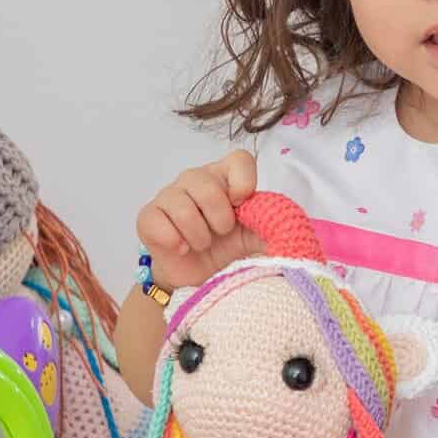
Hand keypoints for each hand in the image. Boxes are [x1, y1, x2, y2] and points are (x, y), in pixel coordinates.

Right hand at [135, 150, 261, 287]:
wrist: (198, 278)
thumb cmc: (227, 249)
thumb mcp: (255, 238)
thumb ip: (272, 228)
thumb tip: (289, 228)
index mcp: (225, 177)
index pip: (239, 159)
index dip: (244, 183)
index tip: (242, 207)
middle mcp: (195, 179)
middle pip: (207, 184)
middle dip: (220, 219)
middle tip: (221, 233)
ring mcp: (169, 195)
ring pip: (182, 205)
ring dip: (199, 235)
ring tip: (202, 245)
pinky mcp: (148, 216)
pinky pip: (158, 222)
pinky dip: (175, 241)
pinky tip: (182, 249)